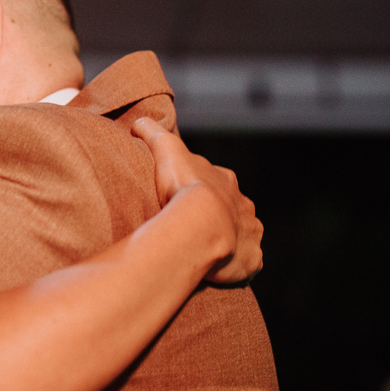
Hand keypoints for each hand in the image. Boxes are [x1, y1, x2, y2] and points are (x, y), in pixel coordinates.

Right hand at [131, 117, 262, 284]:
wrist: (203, 224)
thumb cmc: (184, 187)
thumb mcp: (165, 149)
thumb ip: (152, 132)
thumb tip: (138, 122)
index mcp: (225, 181)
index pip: (216, 180)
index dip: (202, 187)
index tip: (186, 195)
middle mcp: (243, 205)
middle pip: (232, 208)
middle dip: (219, 215)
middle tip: (196, 226)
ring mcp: (250, 232)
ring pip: (243, 234)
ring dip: (230, 239)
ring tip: (208, 249)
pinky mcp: (251, 257)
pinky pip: (249, 261)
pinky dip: (240, 264)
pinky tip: (224, 268)